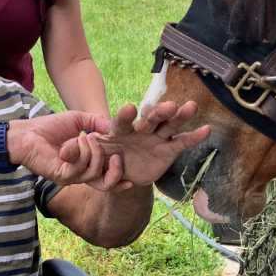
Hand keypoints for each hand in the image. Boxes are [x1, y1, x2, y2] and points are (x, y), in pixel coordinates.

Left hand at [7, 111, 113, 186]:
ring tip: (87, 136)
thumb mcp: (79, 120)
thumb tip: (114, 126)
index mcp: (85, 166)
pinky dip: (83, 152)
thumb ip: (97, 123)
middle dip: (115, 171)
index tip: (133, 177)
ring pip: (94, 172)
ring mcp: (69, 177)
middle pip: (105, 184)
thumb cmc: (50, 127)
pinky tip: (78, 139)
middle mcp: (78, 175)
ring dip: (95, 152)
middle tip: (117, 156)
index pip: (106, 179)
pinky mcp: (60, 175)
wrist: (27, 132)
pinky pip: (80, 168)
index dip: (120, 178)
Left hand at [62, 101, 210, 187]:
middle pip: (150, 119)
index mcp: (121, 130)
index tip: (129, 108)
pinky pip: (182, 143)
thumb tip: (69, 146)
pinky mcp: (167, 150)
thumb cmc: (103, 157)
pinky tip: (207, 129)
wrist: (119, 169)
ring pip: (169, 126)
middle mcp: (140, 130)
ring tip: (191, 106)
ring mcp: (156, 139)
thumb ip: (83, 150)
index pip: (123, 122)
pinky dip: (194, 137)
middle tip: (168, 105)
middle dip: (159, 112)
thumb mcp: (89, 153)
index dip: (126, 117)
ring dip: (180, 117)